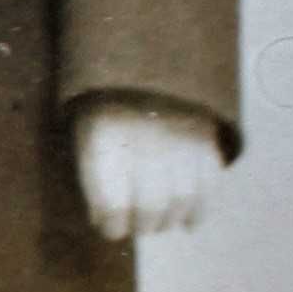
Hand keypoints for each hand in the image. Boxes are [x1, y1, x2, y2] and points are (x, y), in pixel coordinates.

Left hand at [77, 94, 220, 240]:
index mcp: (104, 139)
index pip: (112, 204)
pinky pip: (208, 187)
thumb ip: (94, 176)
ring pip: (181, 200)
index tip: (109, 226)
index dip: (110, 224)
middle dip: (142, 225)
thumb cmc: (105, 111)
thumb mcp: (84, 134)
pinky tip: (188, 221)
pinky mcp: (207, 142)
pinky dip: (198, 211)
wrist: (144, 65)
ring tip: (159, 221)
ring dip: (169, 220)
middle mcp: (145, 141)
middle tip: (137, 225)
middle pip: (150, 207)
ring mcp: (180, 141)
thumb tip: (105, 221)